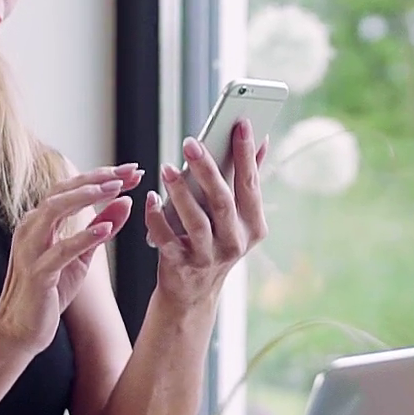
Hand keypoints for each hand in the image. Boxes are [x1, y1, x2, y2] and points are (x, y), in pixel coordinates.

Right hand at [0, 165, 136, 351]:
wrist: (21, 330)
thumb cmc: (49, 291)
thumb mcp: (80, 256)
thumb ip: (100, 228)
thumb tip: (126, 201)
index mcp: (40, 221)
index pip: (71, 187)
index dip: (101, 176)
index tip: (132, 170)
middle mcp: (31, 227)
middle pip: (62, 189)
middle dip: (98, 177)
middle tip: (131, 171)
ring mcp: (30, 249)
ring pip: (53, 210)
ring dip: (86, 197)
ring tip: (116, 189)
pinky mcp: (36, 273)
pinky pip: (59, 250)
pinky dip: (83, 237)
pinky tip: (108, 228)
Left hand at [144, 119, 269, 307]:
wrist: (192, 291)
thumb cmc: (215, 242)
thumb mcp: (237, 217)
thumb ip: (247, 180)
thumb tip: (262, 139)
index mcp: (253, 226)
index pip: (250, 184)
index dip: (246, 153)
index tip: (240, 122)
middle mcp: (235, 242)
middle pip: (222, 201)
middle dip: (207, 170)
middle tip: (191, 142)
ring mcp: (209, 256)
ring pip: (196, 222)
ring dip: (180, 193)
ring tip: (167, 168)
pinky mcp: (181, 266)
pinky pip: (167, 239)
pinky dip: (157, 218)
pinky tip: (151, 198)